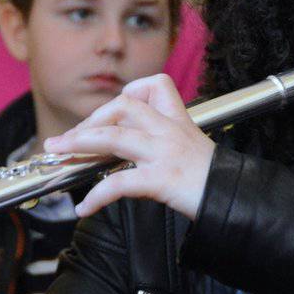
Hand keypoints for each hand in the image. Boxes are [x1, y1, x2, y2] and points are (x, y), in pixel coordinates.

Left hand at [44, 74, 215, 218]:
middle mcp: (170, 131)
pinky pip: (120, 183)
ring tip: (59, 154)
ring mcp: (165, 153)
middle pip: (124, 107)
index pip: (152, 86)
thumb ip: (162, 140)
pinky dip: (96, 197)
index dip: (127, 94)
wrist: (235, 200)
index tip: (107, 116)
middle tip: (66, 140)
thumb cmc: (212, 179)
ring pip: (115, 137)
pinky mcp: (162, 179)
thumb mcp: (189, 148)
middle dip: (89, 121)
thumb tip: (124, 148)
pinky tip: (84, 208)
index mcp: (177, 120)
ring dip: (80, 144)